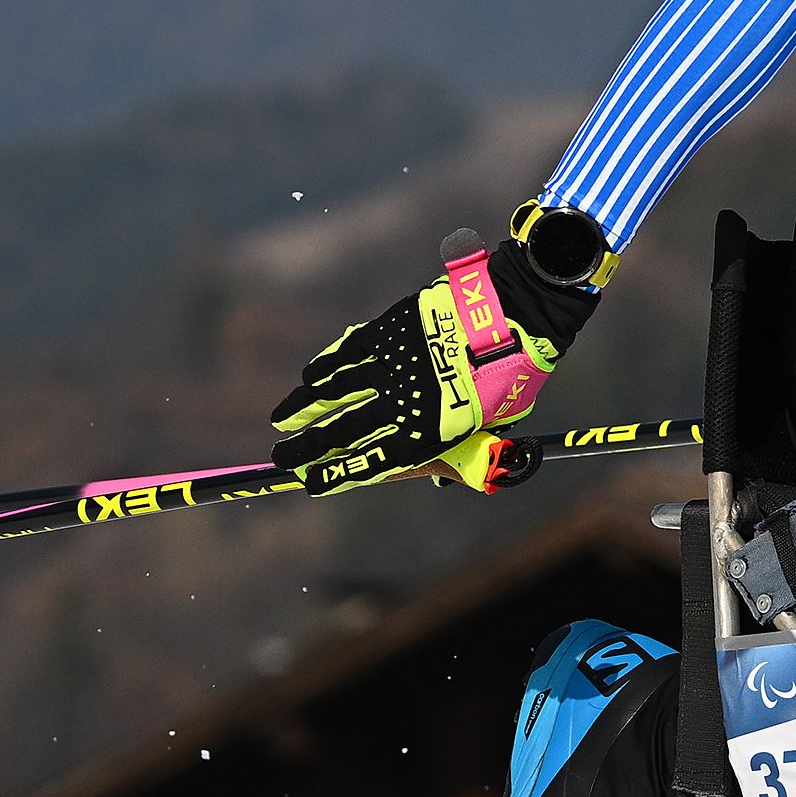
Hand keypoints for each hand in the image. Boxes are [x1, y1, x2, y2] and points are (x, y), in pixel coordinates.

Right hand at [271, 207, 609, 496]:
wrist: (514, 314)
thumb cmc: (515, 374)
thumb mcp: (498, 425)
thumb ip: (466, 451)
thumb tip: (445, 478)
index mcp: (429, 431)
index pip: (373, 461)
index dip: (339, 474)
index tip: (310, 482)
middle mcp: (402, 402)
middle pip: (343, 430)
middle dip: (307, 446)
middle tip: (280, 458)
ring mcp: (391, 364)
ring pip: (337, 390)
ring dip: (306, 407)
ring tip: (282, 420)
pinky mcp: (389, 331)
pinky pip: (349, 353)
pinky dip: (326, 366)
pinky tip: (309, 377)